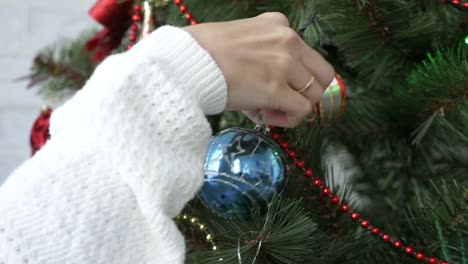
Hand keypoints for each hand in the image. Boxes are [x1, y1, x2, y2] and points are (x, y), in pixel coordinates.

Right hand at [183, 12, 334, 127]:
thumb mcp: (241, 39)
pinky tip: (269, 118)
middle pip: (322, 74)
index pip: (307, 55)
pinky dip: (290, 119)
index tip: (278, 88)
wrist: (186, 62)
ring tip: (270, 112)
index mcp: (278, 24)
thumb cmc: (203, 53)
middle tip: (286, 103)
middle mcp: (287, 40)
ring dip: (295, 108)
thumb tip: (271, 92)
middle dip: (308, 93)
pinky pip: (302, 110)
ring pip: (314, 95)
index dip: (297, 77)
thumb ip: (264, 55)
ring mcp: (283, 64)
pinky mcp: (275, 89)